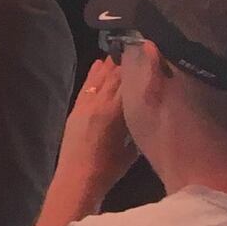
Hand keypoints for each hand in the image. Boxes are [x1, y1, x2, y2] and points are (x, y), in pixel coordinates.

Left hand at [58, 58, 138, 198]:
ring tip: (122, 49)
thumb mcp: (132, 148)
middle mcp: (98, 104)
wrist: (77, 179)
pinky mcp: (75, 110)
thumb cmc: (109, 169)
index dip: (139, 65)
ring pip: (100, 78)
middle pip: (114, 76)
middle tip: (139, 46)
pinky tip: (100, 63)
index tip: (151, 52)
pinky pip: (87, 87)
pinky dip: (94, 74)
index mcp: (114, 112)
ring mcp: (84, 106)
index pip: (128, 81)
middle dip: (126, 61)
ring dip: (110, 64)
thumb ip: (139, 125)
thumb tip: (150, 109)